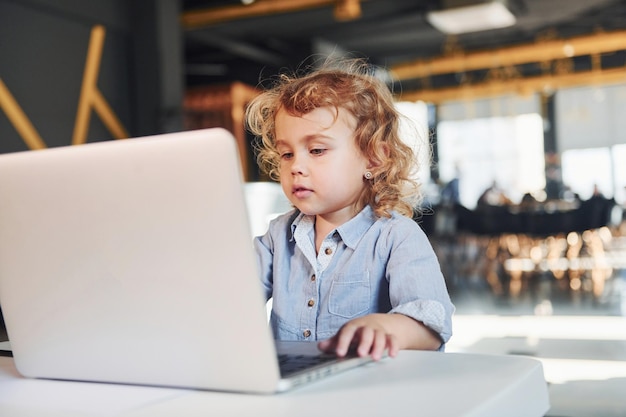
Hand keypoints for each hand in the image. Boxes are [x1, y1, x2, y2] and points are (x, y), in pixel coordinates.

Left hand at [318, 313, 441, 359]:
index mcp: (354, 326)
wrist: (378, 322)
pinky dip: (394, 346)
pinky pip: (393, 340)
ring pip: (380, 336)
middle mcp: (367, 328)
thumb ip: (334, 341)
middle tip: (361, 354)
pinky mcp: (390, 337)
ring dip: (378, 346)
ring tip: (375, 358)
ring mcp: (379, 331)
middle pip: (366, 332)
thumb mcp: (345, 334)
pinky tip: (392, 354)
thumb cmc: (358, 331)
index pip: (347, 331)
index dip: (343, 341)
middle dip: (364, 343)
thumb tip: (320, 346)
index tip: (339, 353)